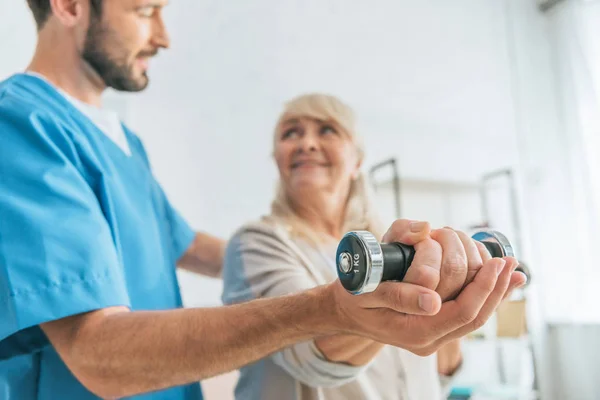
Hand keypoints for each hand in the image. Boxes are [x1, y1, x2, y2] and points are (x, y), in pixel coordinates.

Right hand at [328, 219, 523, 355]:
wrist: (344, 309)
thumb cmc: (353, 293)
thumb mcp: (366, 291)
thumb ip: (397, 295)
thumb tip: (433, 300)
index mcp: (414, 332)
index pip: (461, 313)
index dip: (483, 288)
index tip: (497, 263)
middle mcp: (428, 339)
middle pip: (474, 317)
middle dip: (494, 287)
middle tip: (508, 260)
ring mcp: (433, 335)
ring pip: (475, 316)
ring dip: (494, 291)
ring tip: (509, 266)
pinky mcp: (435, 325)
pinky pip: (467, 312)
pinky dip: (487, 296)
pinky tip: (506, 281)